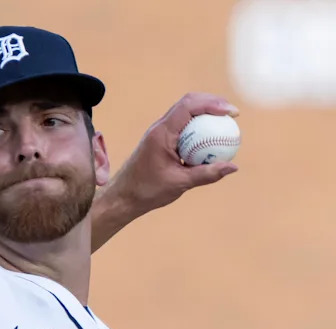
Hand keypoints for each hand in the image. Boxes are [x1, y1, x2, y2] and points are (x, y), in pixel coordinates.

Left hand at [109, 92, 239, 215]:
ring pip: (185, 113)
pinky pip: (182, 127)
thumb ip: (206, 174)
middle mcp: (159, 128)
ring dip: (205, 114)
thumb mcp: (179, 184)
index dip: (213, 103)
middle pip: (189, 103)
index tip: (231, 114)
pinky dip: (197, 128)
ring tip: (225, 124)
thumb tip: (233, 167)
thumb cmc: (146, 191)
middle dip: (213, 104)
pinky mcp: (161, 140)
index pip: (189, 105)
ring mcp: (159, 133)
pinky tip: (210, 139)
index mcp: (161, 133)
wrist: (122, 197)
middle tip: (232, 115)